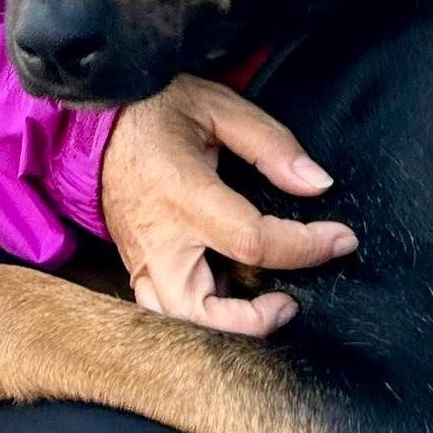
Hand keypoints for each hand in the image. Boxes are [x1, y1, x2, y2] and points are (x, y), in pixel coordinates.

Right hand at [100, 75, 356, 337]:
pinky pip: (161, 307)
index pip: (252, 241)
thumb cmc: (156, 107)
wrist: (92, 118)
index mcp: (183, 193)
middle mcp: (158, 236)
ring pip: (175, 320)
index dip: (305, 247)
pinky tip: (226, 293)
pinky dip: (197, 315)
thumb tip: (317, 184)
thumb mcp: (217, 105)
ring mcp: (140, 255)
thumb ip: (270, 145)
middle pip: (201, 310)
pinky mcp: (133, 262)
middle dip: (252, 321)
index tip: (340, 239)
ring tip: (259, 306)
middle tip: (289, 301)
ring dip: (221, 327)